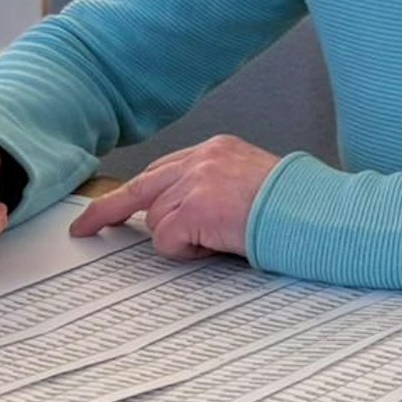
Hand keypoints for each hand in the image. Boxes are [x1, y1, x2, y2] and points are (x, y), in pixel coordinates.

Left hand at [69, 134, 279, 259]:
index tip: (112, 206)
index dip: (137, 192)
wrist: (317, 212)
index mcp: (217, 151)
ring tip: (221, 238)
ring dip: (181, 238)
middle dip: (108, 210)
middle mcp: (203, 158)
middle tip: (85, 228)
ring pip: (157, 219)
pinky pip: (168, 239)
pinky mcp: (197, 206)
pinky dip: (187, 250)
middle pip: (140, 185)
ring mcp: (198, 180)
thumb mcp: (250, 185)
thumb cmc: (294, 207)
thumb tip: (184, 219)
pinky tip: (218, 243)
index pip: (162, 170)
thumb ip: (213, 190)